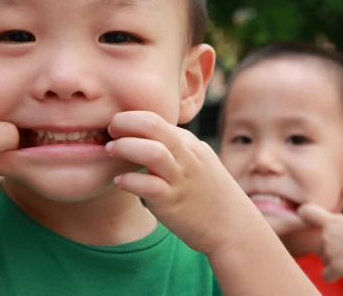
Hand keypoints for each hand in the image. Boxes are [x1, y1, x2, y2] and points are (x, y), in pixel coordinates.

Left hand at [106, 111, 262, 255]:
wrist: (232, 226)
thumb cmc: (208, 192)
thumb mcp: (197, 159)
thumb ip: (174, 147)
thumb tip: (146, 135)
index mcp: (189, 143)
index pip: (155, 117)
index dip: (130, 117)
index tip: (116, 126)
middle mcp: (186, 156)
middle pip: (153, 125)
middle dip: (125, 123)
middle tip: (110, 131)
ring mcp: (180, 179)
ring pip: (151, 152)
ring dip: (125, 147)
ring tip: (110, 151)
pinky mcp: (173, 202)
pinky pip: (148, 185)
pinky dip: (129, 180)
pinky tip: (119, 180)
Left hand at [298, 203, 342, 281]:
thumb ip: (334, 223)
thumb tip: (323, 224)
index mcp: (331, 221)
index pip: (306, 212)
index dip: (302, 215)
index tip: (303, 217)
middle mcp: (327, 235)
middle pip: (315, 245)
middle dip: (326, 249)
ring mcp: (330, 251)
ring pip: (324, 260)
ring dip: (334, 261)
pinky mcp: (336, 267)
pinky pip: (326, 275)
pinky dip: (334, 275)